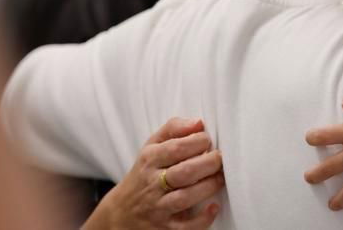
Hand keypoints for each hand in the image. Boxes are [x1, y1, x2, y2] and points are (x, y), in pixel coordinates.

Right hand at [83, 117, 223, 229]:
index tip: (208, 140)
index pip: (175, 148)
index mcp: (150, 159)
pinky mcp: (165, 227)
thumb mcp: (152, 145)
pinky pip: (185, 227)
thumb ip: (175, 128)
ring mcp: (158, 207)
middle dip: (209, 163)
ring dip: (209, 187)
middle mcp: (152, 184)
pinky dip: (202, 219)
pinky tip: (213, 207)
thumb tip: (199, 123)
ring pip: (185, 198)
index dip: (198, 142)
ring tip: (220, 177)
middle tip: (220, 158)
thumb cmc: (146, 172)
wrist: (121, 212)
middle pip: (184, 173)